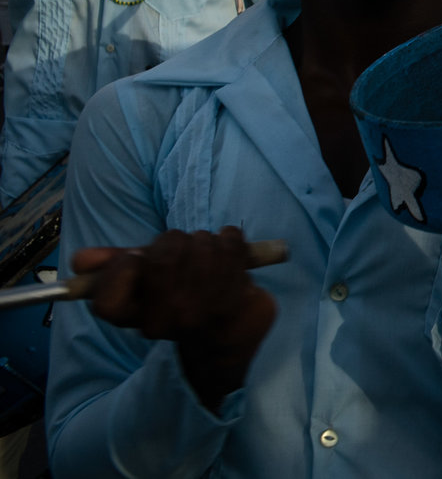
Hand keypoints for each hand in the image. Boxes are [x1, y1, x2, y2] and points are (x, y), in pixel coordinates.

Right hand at [75, 227, 276, 411]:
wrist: (230, 326)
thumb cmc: (180, 297)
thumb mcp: (144, 287)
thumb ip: (112, 270)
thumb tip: (80, 260)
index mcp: (138, 320)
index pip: (107, 302)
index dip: (118, 269)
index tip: (133, 258)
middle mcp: (169, 320)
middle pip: (163, 255)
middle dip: (172, 242)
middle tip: (180, 252)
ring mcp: (205, 309)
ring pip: (200, 242)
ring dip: (204, 240)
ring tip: (207, 257)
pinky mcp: (239, 292)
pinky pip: (229, 243)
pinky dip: (230, 239)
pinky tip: (230, 254)